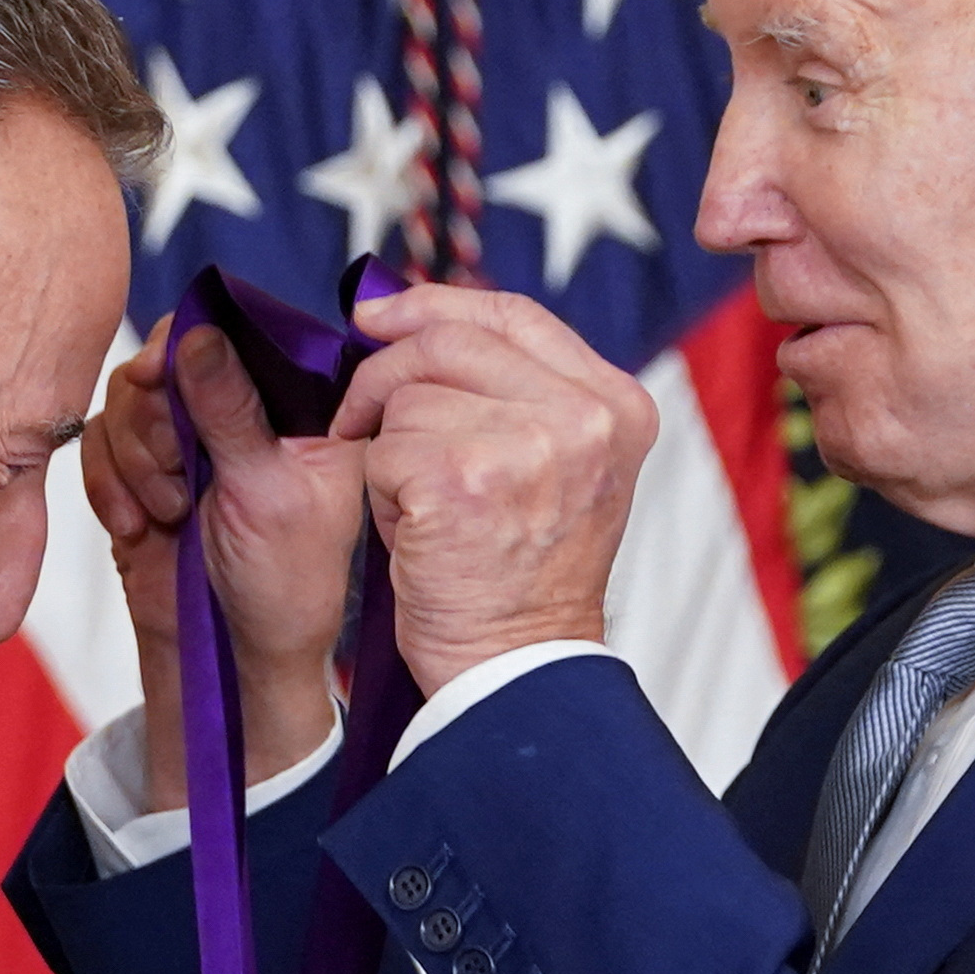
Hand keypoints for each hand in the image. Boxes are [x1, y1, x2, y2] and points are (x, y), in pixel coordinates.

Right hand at [81, 317, 364, 807]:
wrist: (235, 654)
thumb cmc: (282, 584)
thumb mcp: (267, 491)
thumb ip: (231, 410)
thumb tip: (199, 334)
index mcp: (301, 403)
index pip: (241, 331)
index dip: (193, 344)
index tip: (163, 374)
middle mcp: (243, 409)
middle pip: (169, 356)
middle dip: (159, 417)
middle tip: (179, 471)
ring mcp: (191, 436)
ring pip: (127, 398)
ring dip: (134, 457)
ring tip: (169, 510)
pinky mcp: (145, 467)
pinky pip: (100, 441)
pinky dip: (109, 483)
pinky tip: (139, 525)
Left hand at [334, 286, 658, 692]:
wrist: (518, 669)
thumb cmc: (524, 580)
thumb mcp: (559, 468)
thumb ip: (518, 392)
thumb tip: (412, 318)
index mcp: (616, 405)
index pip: (514, 313)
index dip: (435, 304)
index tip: (380, 315)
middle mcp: (583, 416)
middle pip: (448, 341)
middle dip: (385, 374)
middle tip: (358, 416)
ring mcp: (527, 444)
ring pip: (408, 399)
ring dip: (392, 453)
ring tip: (430, 511)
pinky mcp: (462, 478)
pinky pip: (384, 450)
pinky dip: (382, 494)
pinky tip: (419, 534)